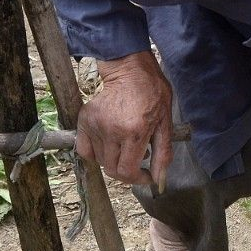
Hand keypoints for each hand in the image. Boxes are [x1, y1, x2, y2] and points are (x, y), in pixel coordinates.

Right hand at [76, 50, 173, 187]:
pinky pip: (85, 149)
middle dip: (126, 172)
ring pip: (100, 161)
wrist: (130, 70)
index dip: (137, 180)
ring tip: (125, 145)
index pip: (127, 172)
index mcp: (134, 132)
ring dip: (113, 160)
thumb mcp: (165, 122)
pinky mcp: (85, 120)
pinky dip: (95, 153)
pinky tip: (108, 145)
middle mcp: (112, 131)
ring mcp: (96, 125)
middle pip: (112, 170)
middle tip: (137, 161)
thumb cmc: (152, 93)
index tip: (145, 175)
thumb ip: (163, 153)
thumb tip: (159, 179)